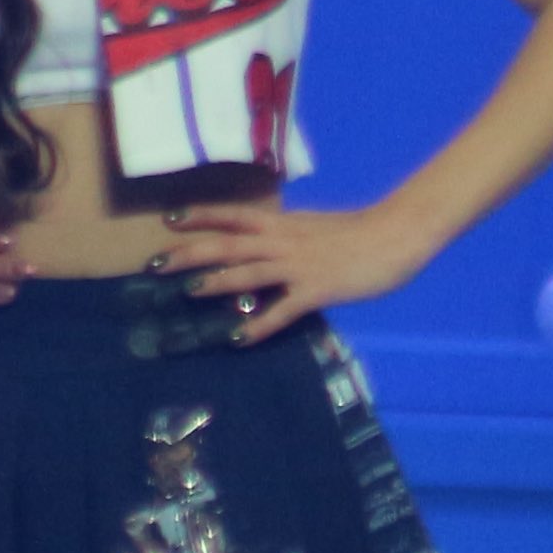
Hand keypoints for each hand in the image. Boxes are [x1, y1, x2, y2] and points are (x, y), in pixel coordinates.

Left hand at [162, 198, 429, 342]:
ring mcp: (299, 265)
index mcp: (284, 223)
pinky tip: (240, 338)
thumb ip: (289, 237)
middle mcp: (284, 241)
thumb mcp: (315, 228)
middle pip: (228, 243)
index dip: (201, 216)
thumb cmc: (360, 232)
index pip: (234, 214)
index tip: (169, 218)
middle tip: (155, 263)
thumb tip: (266, 246)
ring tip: (188, 292)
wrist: (397, 233)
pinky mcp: (317, 289)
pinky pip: (282, 309)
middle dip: (190, 252)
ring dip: (217, 281)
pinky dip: (260, 324)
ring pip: (249, 271)